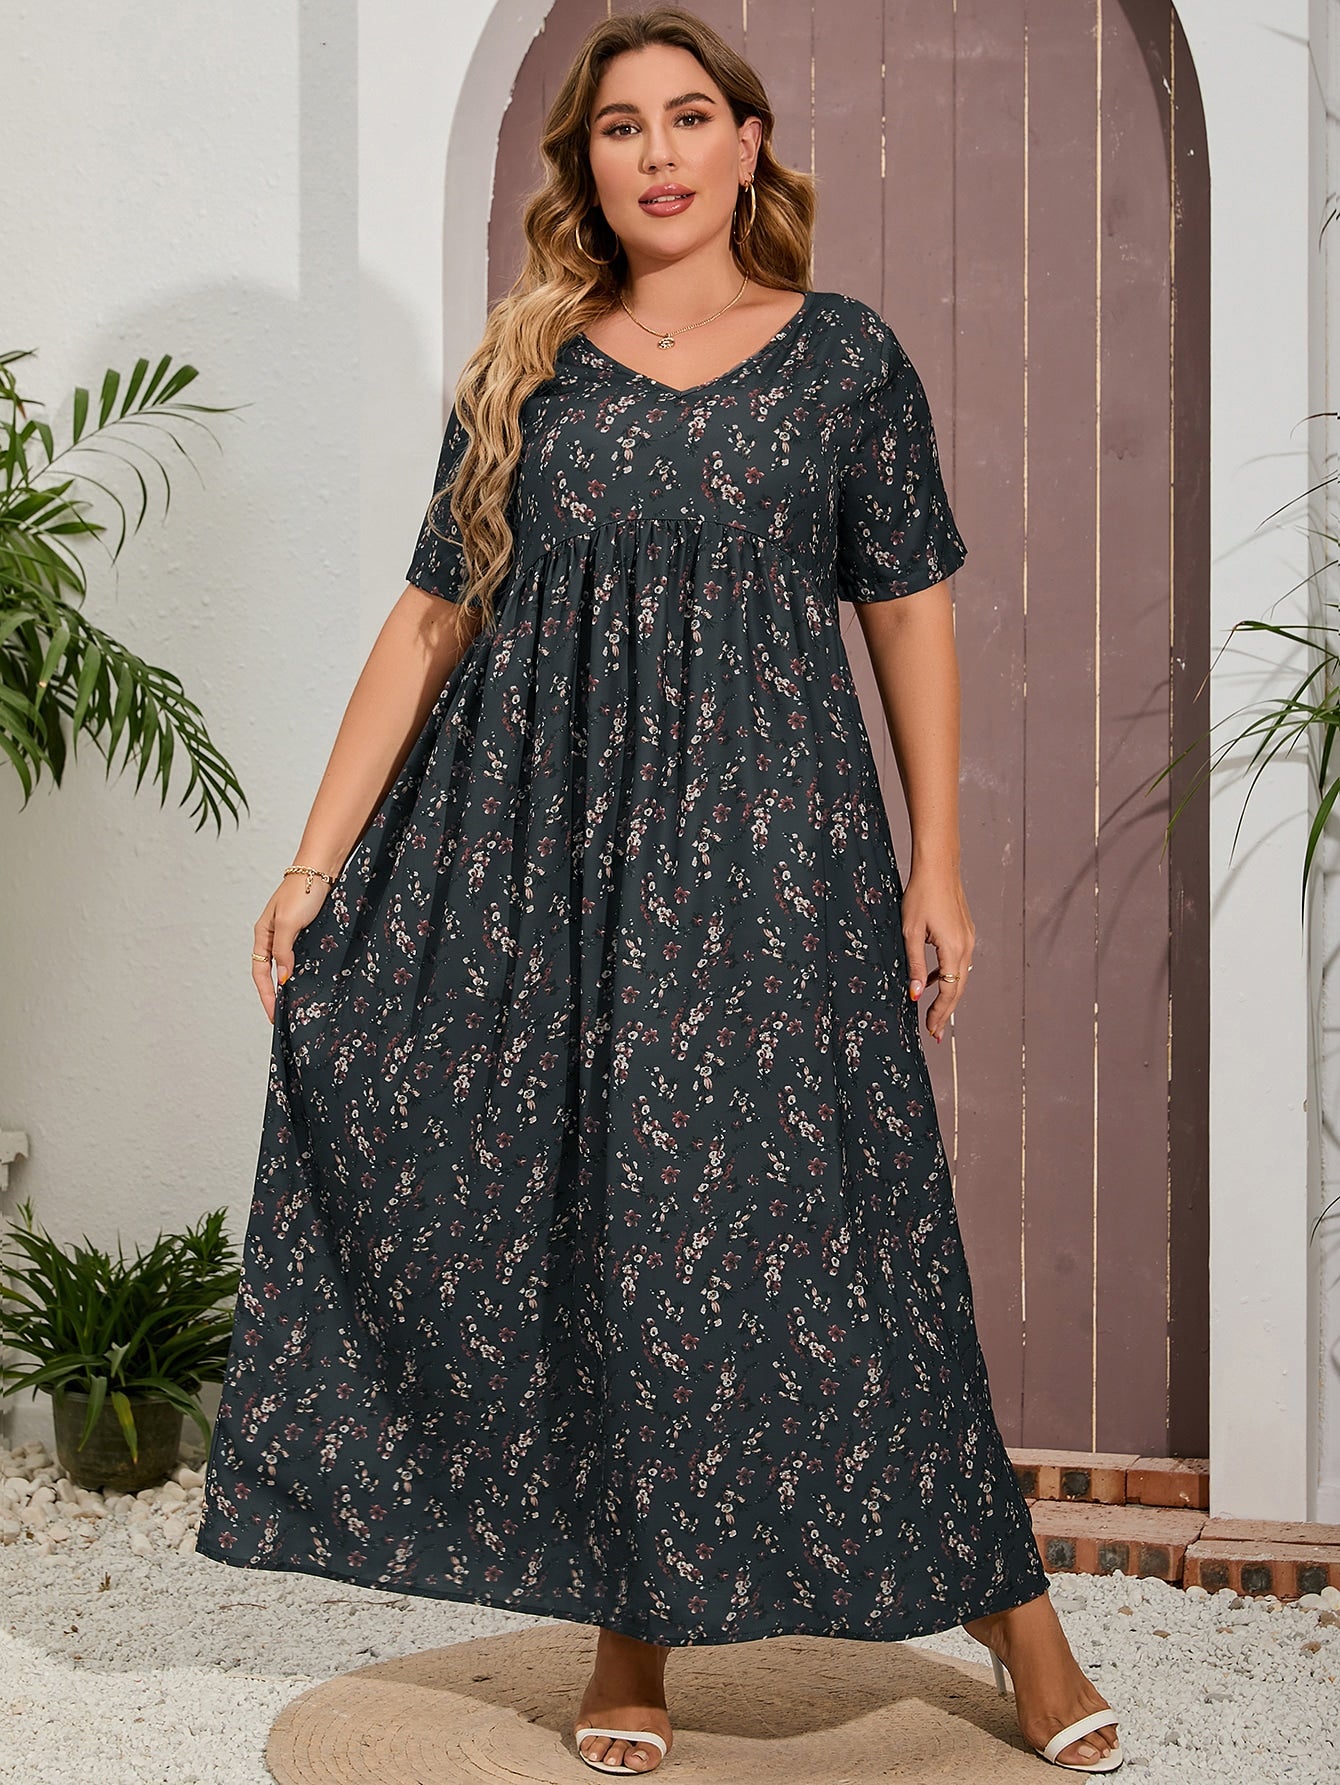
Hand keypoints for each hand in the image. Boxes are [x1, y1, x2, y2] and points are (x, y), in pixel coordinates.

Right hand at [251, 875, 332, 1023]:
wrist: (321, 869)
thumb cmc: (302, 892)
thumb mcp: (288, 924)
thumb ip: (283, 951)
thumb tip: (282, 978)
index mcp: (263, 934)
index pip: (259, 972)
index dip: (266, 995)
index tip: (273, 1014)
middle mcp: (273, 935)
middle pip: (269, 971)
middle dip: (275, 994)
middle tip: (284, 1015)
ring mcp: (289, 933)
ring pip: (285, 964)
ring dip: (289, 983)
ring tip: (296, 1003)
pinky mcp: (305, 929)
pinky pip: (299, 955)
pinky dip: (301, 969)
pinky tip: (309, 980)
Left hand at [902, 866, 974, 1043]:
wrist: (938, 867)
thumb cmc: (921, 895)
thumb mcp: (910, 932)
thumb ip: (914, 965)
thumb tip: (915, 994)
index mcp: (954, 948)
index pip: (950, 990)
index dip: (940, 1013)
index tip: (931, 1030)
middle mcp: (966, 946)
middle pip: (958, 988)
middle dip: (946, 1012)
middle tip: (935, 1033)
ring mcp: (968, 939)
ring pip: (960, 976)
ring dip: (947, 996)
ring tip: (933, 1014)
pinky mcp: (964, 933)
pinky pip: (958, 962)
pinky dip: (947, 976)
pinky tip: (931, 981)